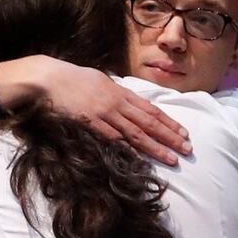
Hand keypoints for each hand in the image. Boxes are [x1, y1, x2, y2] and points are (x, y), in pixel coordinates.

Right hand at [0, 55, 190, 164]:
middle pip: (149, 123)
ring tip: (172, 159)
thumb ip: (115, 92)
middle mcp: (117, 103)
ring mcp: (105, 114)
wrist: (50, 78)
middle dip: (170, 137)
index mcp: (121, 92)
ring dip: (156, 147)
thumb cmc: (72, 78)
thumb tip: (128, 102)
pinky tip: (142, 159)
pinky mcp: (91, 123)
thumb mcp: (100, 80)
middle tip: (187, 150)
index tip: (184, 133)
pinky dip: (130, 150)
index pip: (151, 109)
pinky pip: (114, 139)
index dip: (169, 122)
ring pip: (136, 134)